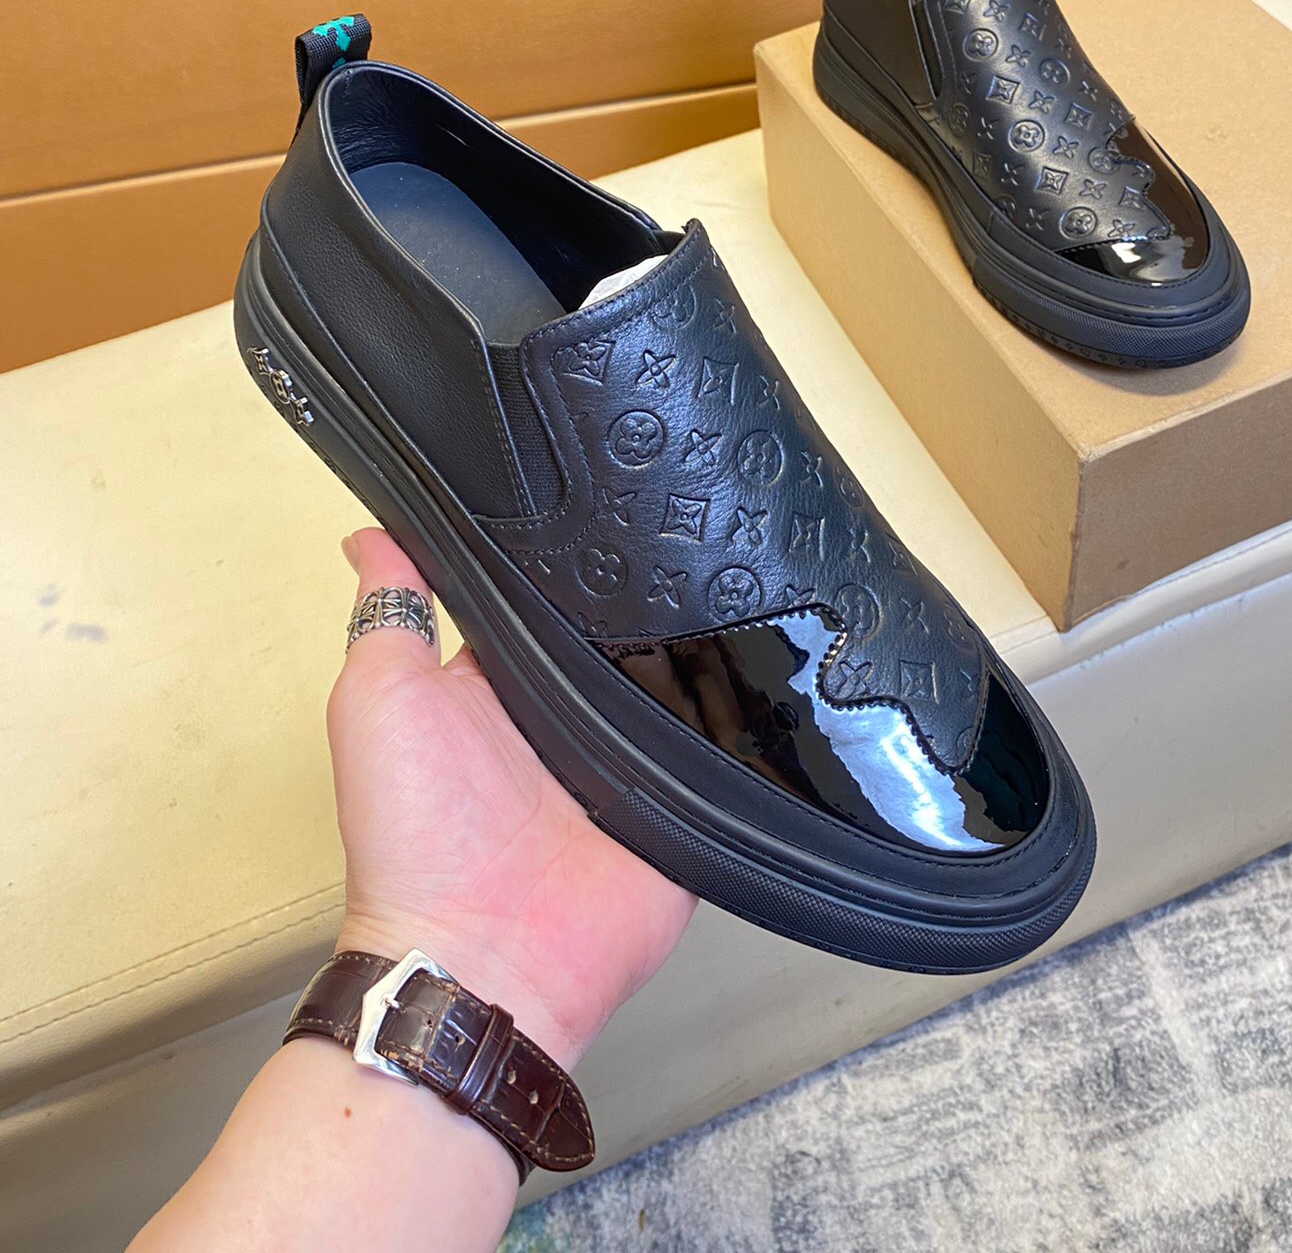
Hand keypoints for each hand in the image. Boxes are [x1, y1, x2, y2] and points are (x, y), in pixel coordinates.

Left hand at [330, 528, 694, 1070]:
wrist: (481, 956)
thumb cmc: (410, 831)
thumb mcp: (377, 700)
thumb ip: (389, 614)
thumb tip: (372, 530)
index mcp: (499, 683)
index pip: (544, 596)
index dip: (567, 548)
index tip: (606, 481)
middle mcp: (568, 717)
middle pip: (622, 632)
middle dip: (650, 587)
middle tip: (689, 517)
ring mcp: (631, 763)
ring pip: (681, 679)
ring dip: (702, 642)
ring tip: (747, 571)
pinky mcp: (685, 806)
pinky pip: (728, 749)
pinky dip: (744, 716)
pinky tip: (774, 659)